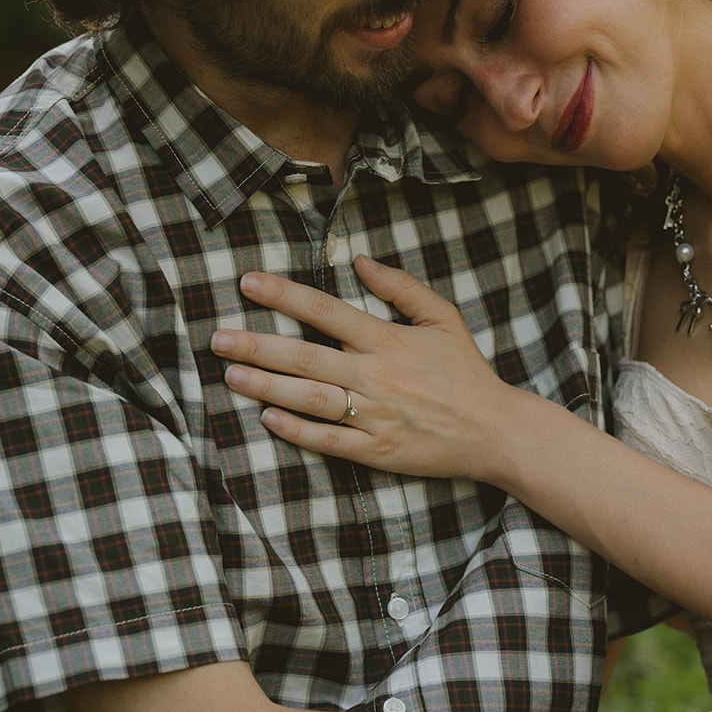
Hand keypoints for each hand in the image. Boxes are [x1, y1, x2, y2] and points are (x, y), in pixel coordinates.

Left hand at [211, 257, 519, 477]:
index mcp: (387, 340)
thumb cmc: (465, 371)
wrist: (494, 430)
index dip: (283, 295)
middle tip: (218, 337)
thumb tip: (360, 260)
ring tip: (231, 374)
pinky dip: (296, 431)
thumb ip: (400, 287)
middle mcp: (375, 376)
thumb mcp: (442, 318)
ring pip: (309, 399)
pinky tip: (267, 420)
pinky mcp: (376, 451)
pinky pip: (328, 441)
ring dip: (266, 387)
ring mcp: (373, 416)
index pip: (325, 311)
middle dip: (257, 345)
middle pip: (305, 357)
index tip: (247, 282)